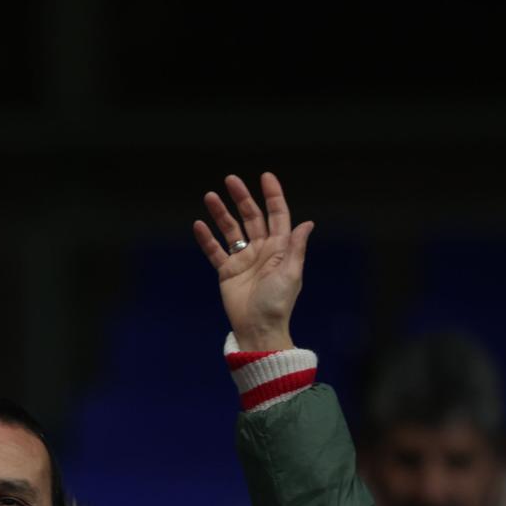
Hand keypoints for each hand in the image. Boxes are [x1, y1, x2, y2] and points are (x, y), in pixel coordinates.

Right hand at [192, 172, 312, 352]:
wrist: (258, 329)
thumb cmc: (278, 303)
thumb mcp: (291, 273)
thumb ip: (295, 247)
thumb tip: (307, 223)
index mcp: (279, 248)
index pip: (276, 215)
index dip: (272, 195)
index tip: (265, 177)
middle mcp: (261, 250)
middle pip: (251, 217)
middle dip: (241, 198)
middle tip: (230, 180)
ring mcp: (243, 260)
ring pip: (231, 230)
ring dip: (221, 213)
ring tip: (210, 197)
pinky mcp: (227, 271)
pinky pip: (215, 251)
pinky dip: (207, 238)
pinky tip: (199, 225)